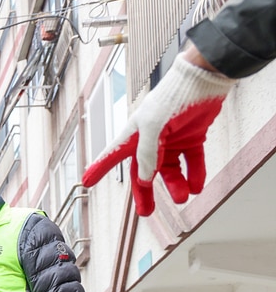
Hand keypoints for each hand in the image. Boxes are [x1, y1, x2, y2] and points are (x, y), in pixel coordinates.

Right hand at [81, 53, 235, 215]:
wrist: (205, 78)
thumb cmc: (173, 96)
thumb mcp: (153, 126)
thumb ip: (147, 154)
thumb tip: (144, 179)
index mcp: (134, 134)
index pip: (112, 156)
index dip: (99, 170)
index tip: (86, 182)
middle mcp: (151, 140)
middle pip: (144, 172)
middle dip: (145, 194)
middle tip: (146, 213)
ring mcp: (172, 140)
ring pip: (170, 170)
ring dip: (175, 185)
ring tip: (182, 197)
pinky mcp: (192, 137)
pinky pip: (192, 161)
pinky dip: (195, 174)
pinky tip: (196, 186)